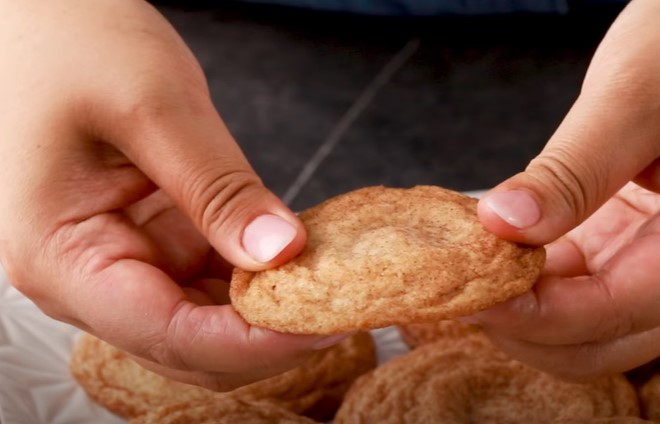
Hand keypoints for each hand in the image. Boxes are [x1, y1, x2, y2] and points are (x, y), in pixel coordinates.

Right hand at [0, 0, 343, 390]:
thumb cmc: (74, 43)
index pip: (170, 335)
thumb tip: (281, 252)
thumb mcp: (154, 107)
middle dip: (268, 336)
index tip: (325, 321)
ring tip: (330, 284)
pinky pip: (209, 284)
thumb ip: (218, 187)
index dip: (255, 343)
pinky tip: (298, 260)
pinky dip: (256, 280)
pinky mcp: (151, 244)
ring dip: (267, 313)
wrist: (46, 17)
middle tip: (342, 304)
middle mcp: (84, 279)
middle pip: (190, 346)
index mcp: (62, 258)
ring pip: (205, 324)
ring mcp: (119, 264)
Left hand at [475, 0, 659, 379]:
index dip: (531, 315)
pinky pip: (588, 286)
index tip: (465, 291)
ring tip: (469, 269)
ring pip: (592, 325)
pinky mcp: (644, 242)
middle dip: (525, 327)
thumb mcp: (639, 94)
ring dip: (527, 309)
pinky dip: (540, 281)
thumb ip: (573, 169)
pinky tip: (499, 253)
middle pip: (602, 342)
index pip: (613, 312)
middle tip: (458, 287)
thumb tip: (504, 225)